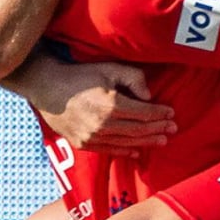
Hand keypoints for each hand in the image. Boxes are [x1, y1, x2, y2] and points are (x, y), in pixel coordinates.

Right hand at [23, 57, 176, 157]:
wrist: (47, 87)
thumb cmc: (79, 75)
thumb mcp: (109, 68)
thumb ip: (133, 78)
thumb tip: (149, 96)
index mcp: (111, 104)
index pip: (144, 113)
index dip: (160, 114)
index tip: (171, 113)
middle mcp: (103, 124)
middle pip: (138, 130)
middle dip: (158, 129)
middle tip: (173, 129)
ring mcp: (92, 136)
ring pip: (126, 142)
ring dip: (146, 142)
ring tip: (161, 140)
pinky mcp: (83, 143)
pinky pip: (109, 150)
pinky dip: (125, 152)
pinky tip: (137, 151)